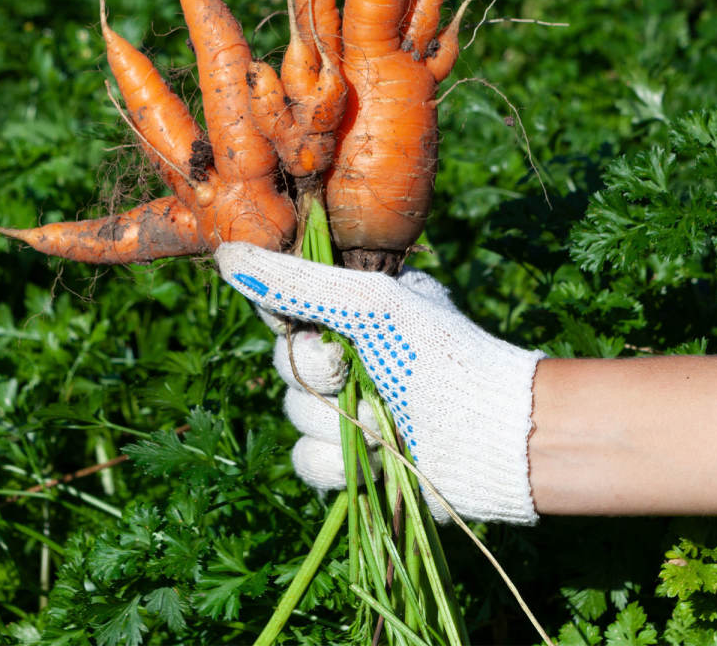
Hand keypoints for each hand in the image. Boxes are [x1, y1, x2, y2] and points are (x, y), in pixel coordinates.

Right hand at [216, 242, 544, 524]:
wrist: (491, 438)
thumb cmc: (438, 356)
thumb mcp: (369, 304)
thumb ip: (297, 282)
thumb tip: (225, 255)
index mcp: (355, 308)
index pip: (285, 303)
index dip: (284, 317)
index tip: (305, 322)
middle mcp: (350, 354)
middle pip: (284, 362)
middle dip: (316, 372)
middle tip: (350, 370)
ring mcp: (350, 408)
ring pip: (294, 414)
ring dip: (335, 421)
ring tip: (383, 421)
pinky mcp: (352, 460)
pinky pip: (307, 460)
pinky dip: (339, 462)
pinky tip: (378, 457)